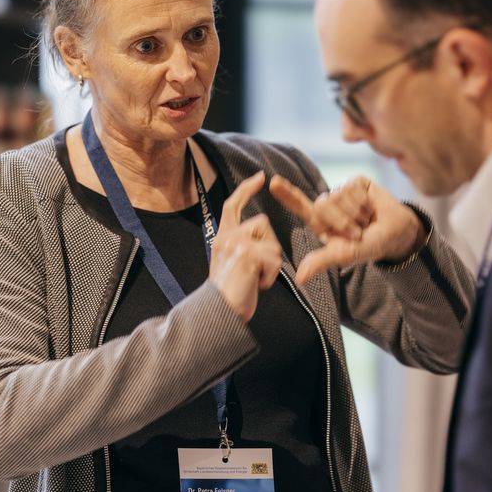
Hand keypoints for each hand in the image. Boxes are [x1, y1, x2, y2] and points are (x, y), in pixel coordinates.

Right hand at [209, 171, 282, 321]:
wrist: (217, 314)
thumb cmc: (229, 294)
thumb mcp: (229, 262)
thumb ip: (241, 245)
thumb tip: (261, 234)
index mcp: (221, 237)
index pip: (232, 205)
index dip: (246, 189)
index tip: (260, 177)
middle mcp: (226, 236)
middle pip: (263, 224)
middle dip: (268, 247)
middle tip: (254, 271)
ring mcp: (236, 244)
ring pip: (272, 243)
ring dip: (270, 264)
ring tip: (253, 279)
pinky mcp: (247, 255)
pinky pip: (274, 260)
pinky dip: (270, 277)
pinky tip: (255, 285)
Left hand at [270, 175, 424, 283]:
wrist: (397, 235)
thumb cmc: (369, 246)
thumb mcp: (344, 255)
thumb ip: (321, 261)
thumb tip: (299, 279)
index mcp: (321, 222)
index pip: (301, 206)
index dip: (288, 195)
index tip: (273, 182)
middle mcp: (329, 204)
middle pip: (323, 204)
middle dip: (342, 222)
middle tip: (357, 233)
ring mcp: (342, 192)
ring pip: (340, 196)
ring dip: (357, 214)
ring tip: (366, 221)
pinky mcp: (357, 182)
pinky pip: (354, 188)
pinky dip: (365, 202)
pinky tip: (372, 208)